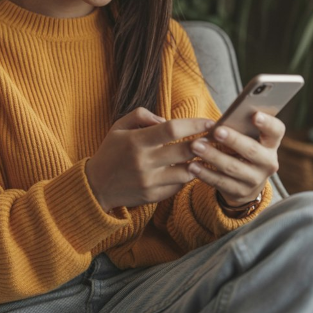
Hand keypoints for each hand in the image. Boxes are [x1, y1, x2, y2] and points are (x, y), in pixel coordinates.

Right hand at [85, 107, 213, 211]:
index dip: (194, 125)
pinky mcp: (154, 197)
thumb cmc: (110, 152)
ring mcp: (150, 182)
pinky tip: (187, 168)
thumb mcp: (119, 126)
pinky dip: (186, 176)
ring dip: (198, 162)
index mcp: (136, 142)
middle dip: (205, 143)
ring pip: (187, 171)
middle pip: (185, 151)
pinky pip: (179, 185)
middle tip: (216, 138)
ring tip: (204, 153)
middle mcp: (144, 163)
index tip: (210, 122)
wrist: (96, 186)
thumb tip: (166, 119)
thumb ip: (142, 115)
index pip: (172, 129)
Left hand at [188, 112, 283, 206]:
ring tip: (196, 146)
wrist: (246, 182)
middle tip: (216, 131)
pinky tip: (193, 166)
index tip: (255, 115)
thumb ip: (240, 128)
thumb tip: (222, 119)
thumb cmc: (243, 149)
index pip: (276, 130)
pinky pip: (221, 182)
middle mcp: (268, 162)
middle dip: (233, 140)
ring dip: (213, 156)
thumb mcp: (248, 138)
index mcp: (271, 143)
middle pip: (252, 150)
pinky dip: (205, 173)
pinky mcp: (241, 192)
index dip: (267, 123)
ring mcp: (256, 179)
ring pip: (233, 167)